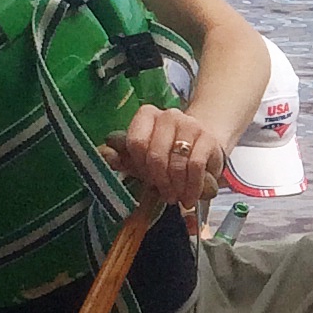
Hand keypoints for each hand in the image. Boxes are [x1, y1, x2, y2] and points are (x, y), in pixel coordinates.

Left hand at [106, 103, 226, 215]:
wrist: (205, 143)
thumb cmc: (169, 152)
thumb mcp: (144, 156)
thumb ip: (122, 157)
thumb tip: (104, 154)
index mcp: (147, 115)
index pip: (136, 142)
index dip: (140, 166)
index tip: (147, 179)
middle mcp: (168, 115)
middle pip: (155, 154)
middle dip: (159, 180)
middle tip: (165, 194)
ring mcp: (190, 125)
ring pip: (176, 162)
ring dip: (176, 186)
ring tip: (178, 197)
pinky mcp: (208, 138)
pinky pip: (195, 166)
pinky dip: (192, 186)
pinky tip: (190, 196)